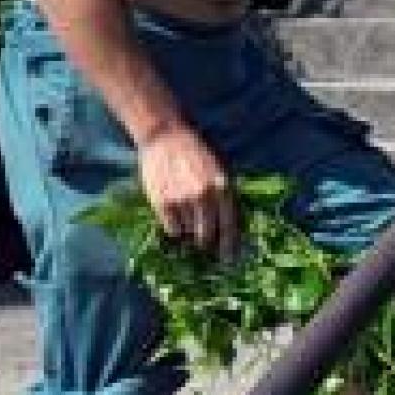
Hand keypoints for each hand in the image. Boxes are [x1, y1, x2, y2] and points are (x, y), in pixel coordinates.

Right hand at [138, 124, 238, 261]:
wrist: (165, 136)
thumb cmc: (197, 150)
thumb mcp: (221, 168)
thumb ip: (226, 193)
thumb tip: (233, 222)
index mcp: (223, 186)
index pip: (230, 225)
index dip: (230, 245)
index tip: (230, 259)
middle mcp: (204, 196)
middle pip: (208, 236)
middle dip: (209, 245)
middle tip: (208, 248)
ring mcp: (182, 201)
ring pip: (189, 234)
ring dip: (191, 235)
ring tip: (189, 225)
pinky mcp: (161, 203)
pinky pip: (172, 230)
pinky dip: (175, 229)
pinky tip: (176, 220)